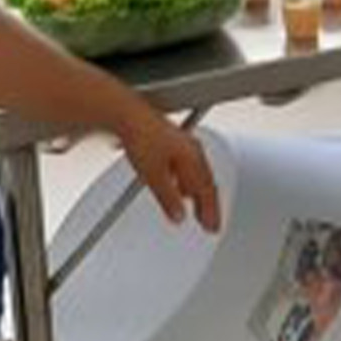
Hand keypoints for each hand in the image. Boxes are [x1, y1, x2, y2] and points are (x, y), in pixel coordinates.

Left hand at [116, 106, 221, 231]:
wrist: (128, 114)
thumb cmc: (143, 136)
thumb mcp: (154, 176)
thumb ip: (168, 198)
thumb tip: (178, 215)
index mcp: (194, 157)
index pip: (208, 190)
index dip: (211, 211)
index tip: (212, 227)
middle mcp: (193, 149)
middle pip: (206, 181)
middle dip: (208, 204)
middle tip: (209, 221)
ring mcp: (183, 143)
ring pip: (197, 173)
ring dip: (196, 192)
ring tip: (195, 207)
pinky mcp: (171, 140)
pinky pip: (186, 165)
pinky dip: (186, 180)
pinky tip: (177, 186)